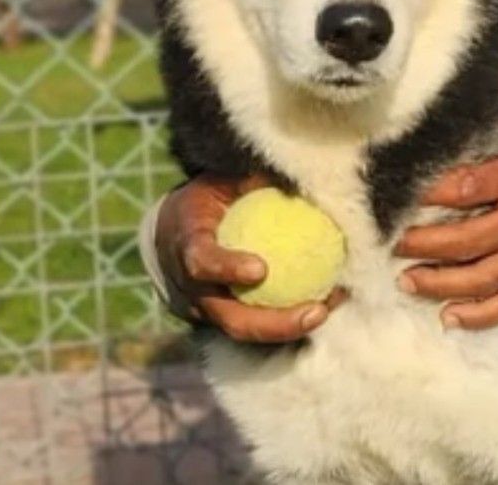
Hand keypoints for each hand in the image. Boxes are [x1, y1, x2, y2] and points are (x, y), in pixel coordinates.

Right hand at [154, 174, 346, 342]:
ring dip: (289, 328)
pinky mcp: (220, 322)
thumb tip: (299, 165)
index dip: (227, 269)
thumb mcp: (221, 180)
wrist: (170, 235)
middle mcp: (192, 288)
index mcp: (186, 245)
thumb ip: (252, 178)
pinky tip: (327, 302)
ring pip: (246, 332)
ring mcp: (205, 312)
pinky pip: (257, 327)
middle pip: (231, 318)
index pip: (201, 262)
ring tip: (327, 311)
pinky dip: (289, 319)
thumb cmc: (205, 199)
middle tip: (316, 310)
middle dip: (274, 322)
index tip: (260, 269)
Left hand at [394, 62, 497, 330]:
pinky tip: (450, 316)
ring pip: (487, 275)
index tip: (402, 195)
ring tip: (407, 280)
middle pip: (472, 239)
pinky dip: (482, 314)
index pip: (474, 187)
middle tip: (391, 243)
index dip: (436, 194)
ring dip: (443, 282)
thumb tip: (482, 57)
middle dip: (426, 244)